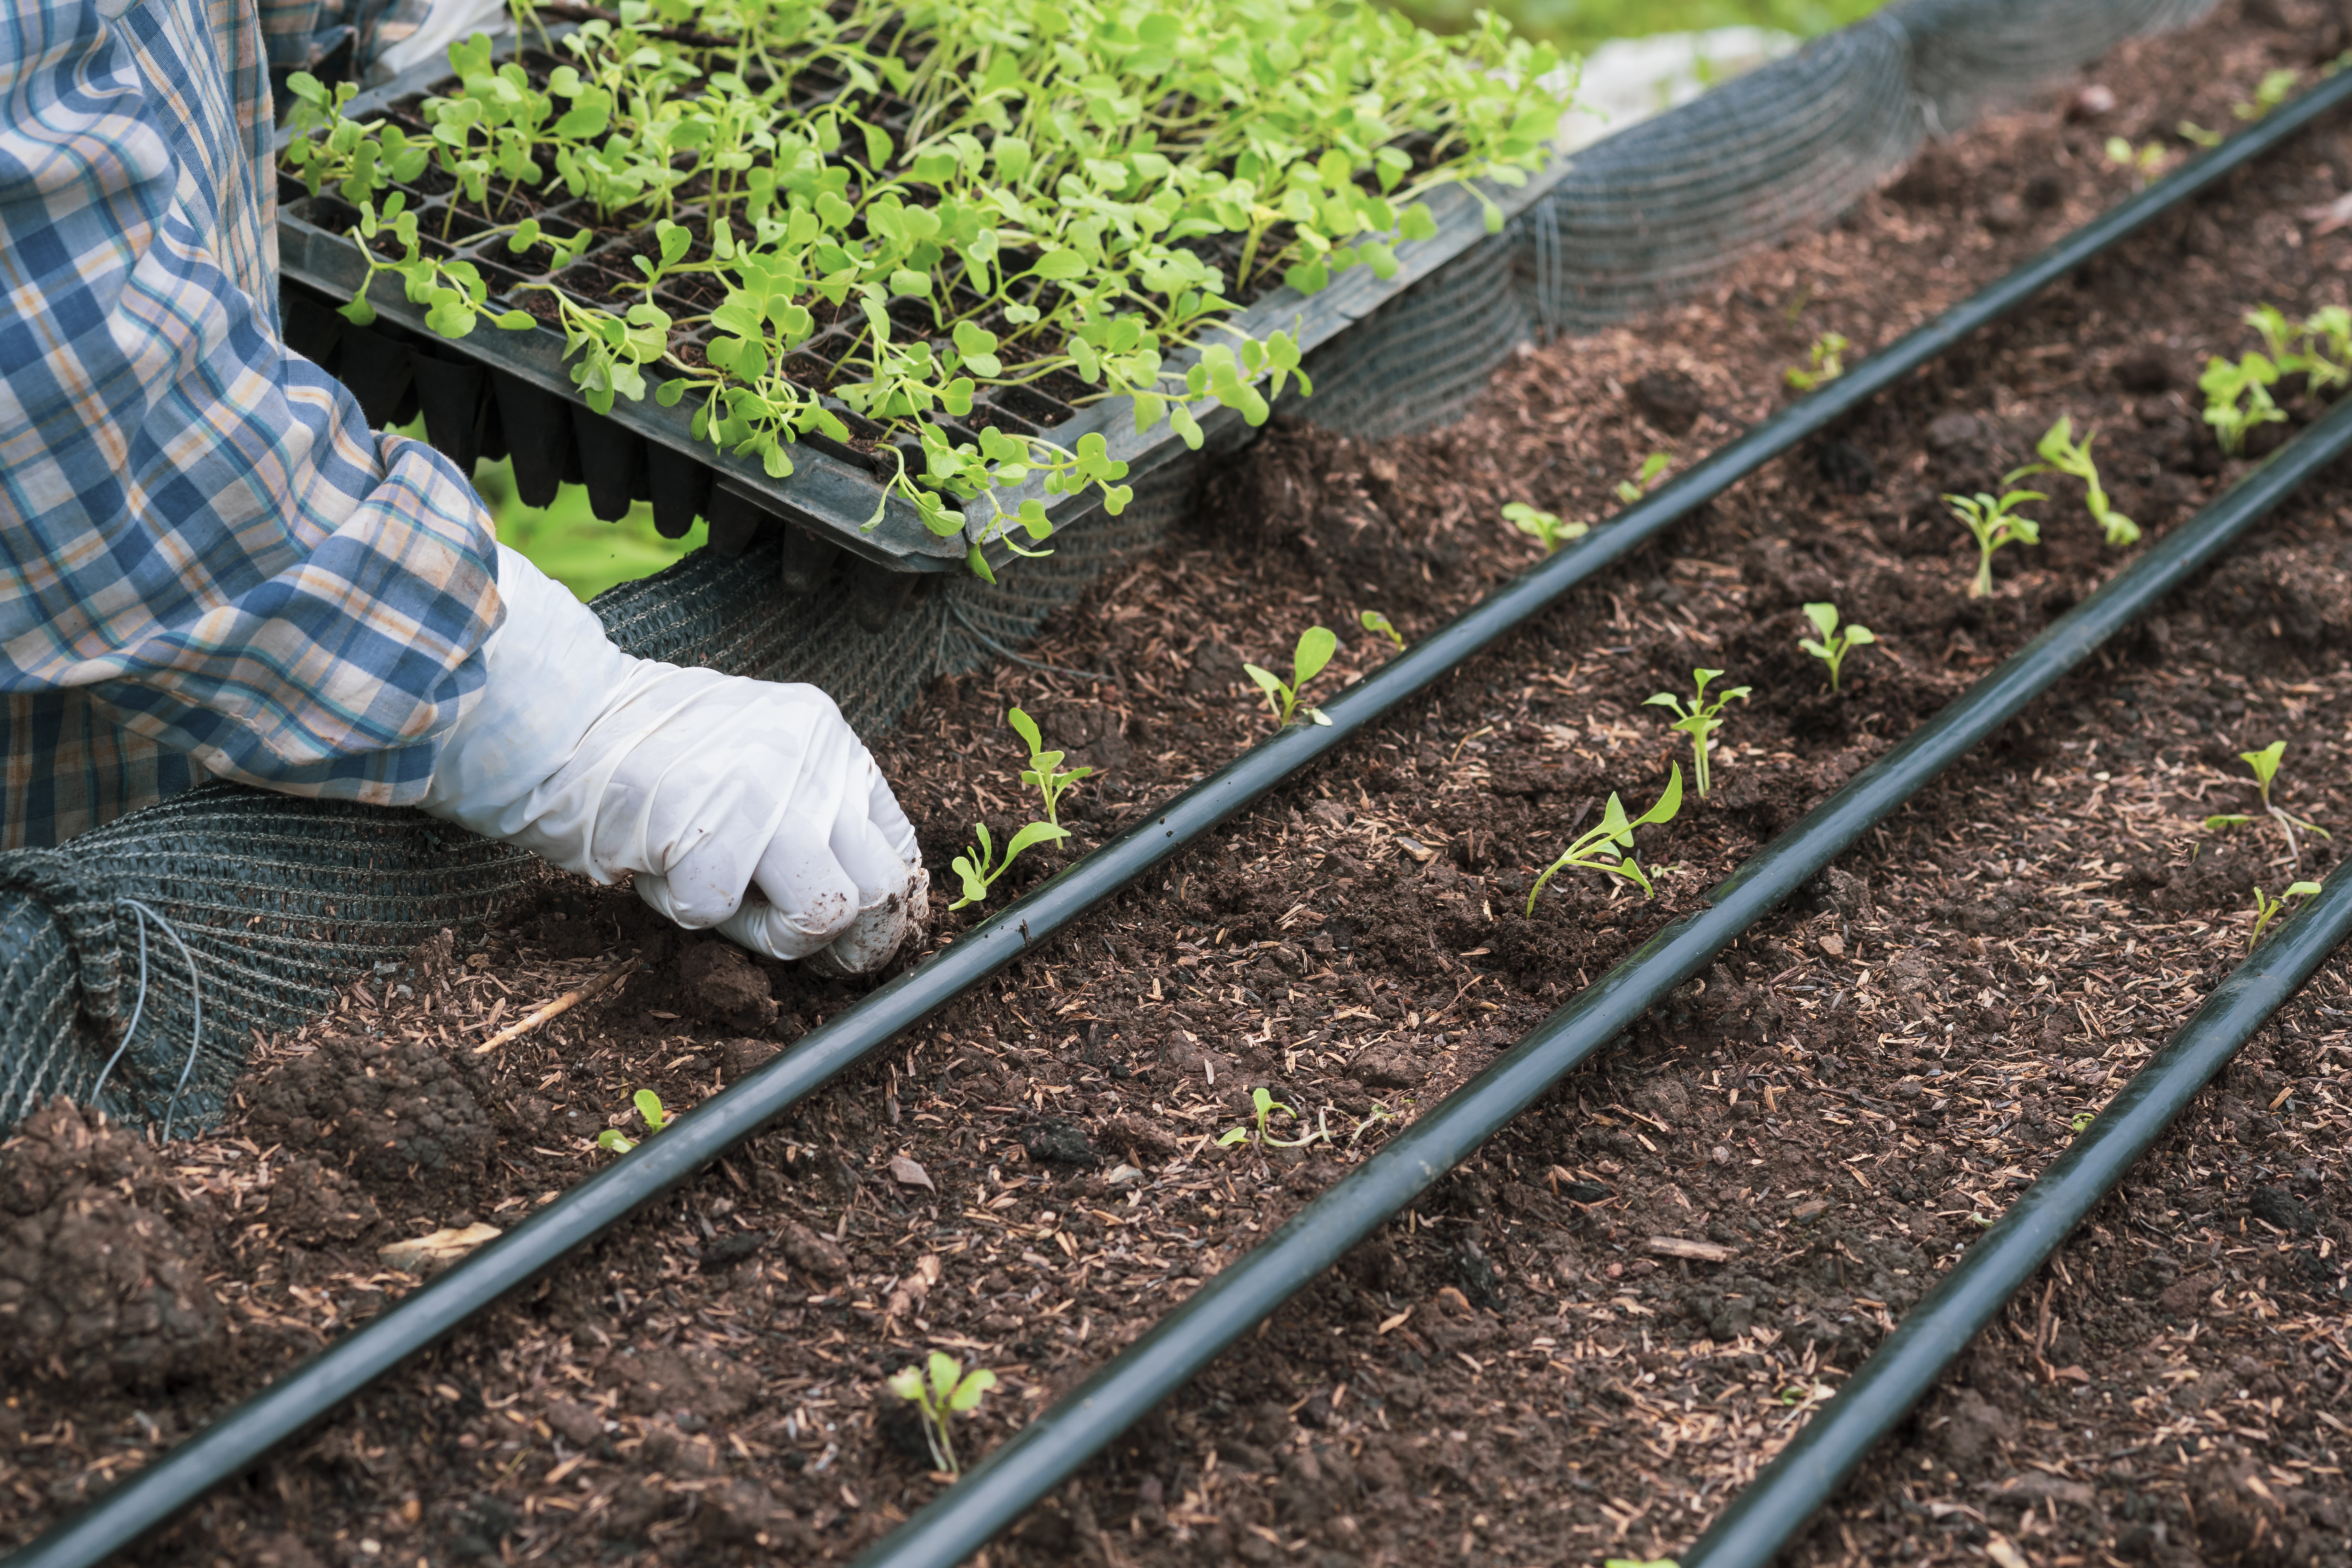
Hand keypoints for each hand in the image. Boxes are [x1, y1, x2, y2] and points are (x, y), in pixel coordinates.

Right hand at [421, 546, 925, 969]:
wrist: (557, 720)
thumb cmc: (652, 761)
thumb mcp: (754, 770)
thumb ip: (809, 822)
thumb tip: (859, 923)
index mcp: (828, 741)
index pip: (897, 847)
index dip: (878, 909)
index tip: (850, 938)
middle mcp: (811, 757)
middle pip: (876, 888)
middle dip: (834, 935)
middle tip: (779, 934)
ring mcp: (765, 786)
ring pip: (823, 911)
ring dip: (763, 932)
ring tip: (707, 887)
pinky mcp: (706, 821)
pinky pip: (721, 913)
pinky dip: (683, 908)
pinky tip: (656, 862)